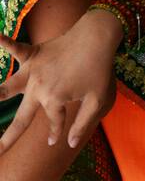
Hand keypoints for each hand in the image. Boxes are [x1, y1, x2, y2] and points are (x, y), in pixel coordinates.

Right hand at [0, 12, 119, 149]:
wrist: (98, 37)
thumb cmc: (99, 69)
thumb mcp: (97, 100)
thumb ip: (82, 123)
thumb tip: (70, 144)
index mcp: (54, 100)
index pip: (54, 122)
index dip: (56, 131)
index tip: (54, 141)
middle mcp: (39, 88)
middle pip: (22, 118)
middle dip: (8, 138)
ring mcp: (34, 71)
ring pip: (9, 88)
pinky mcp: (34, 54)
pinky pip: (15, 49)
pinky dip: (4, 43)